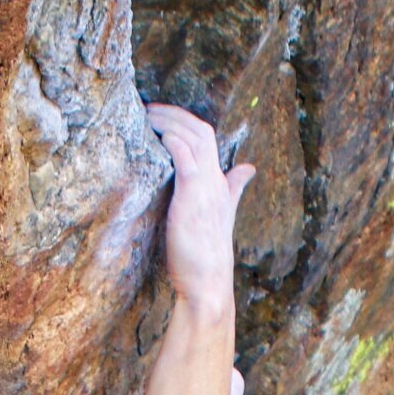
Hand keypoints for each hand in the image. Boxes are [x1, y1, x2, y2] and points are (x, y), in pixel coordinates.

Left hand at [147, 104, 251, 317]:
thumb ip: (230, 193)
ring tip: (146, 115)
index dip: (187, 124)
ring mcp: (206, 186)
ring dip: (169, 121)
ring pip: (194, 136)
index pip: (209, 140)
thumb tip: (247, 171)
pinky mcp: (192, 195)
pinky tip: (157, 135)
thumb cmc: (204, 260)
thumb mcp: (217, 221)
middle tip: (149, 109)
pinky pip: (185, 156)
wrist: (208, 285)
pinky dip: (172, 140)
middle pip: (202, 130)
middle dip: (176, 114)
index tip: (164, 118)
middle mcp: (216, 182)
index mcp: (220, 186)